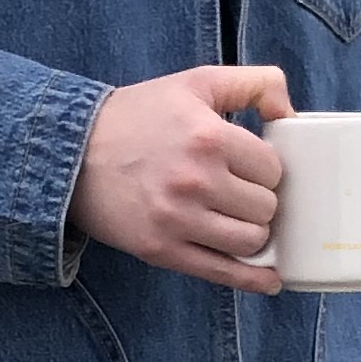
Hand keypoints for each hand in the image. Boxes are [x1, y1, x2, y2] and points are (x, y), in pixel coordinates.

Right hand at [71, 64, 289, 290]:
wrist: (71, 152)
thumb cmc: (137, 116)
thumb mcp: (196, 82)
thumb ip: (254, 83)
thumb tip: (289, 114)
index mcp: (209, 137)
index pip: (272, 170)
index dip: (265, 170)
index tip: (249, 168)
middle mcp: (196, 181)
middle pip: (265, 208)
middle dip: (259, 201)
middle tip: (240, 193)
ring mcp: (178, 220)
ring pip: (251, 241)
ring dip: (252, 233)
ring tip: (237, 221)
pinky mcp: (162, 250)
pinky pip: (223, 273)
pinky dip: (253, 280)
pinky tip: (270, 279)